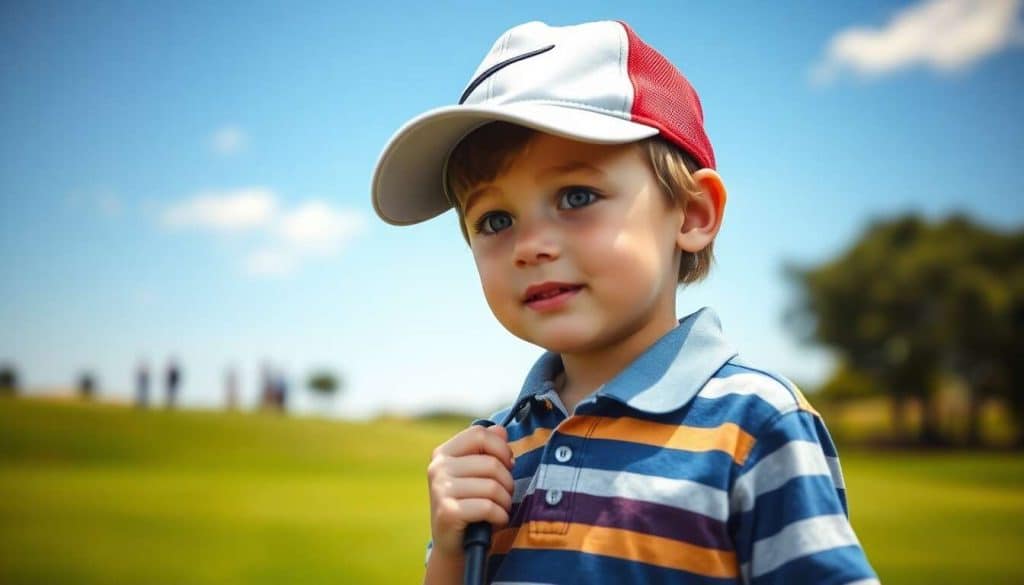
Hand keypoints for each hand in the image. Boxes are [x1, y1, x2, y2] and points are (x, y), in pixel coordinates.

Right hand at [426, 424, 514, 560]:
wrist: (453, 544)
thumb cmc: (470, 504)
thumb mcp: (477, 474)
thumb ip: (488, 449)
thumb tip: (501, 430)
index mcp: (443, 453)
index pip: (479, 434)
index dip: (501, 448)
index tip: (507, 464)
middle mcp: (438, 468)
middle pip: (491, 463)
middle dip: (507, 482)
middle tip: (504, 494)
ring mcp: (440, 490)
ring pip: (493, 486)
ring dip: (505, 502)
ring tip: (499, 508)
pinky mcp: (448, 512)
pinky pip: (488, 507)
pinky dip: (500, 516)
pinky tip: (495, 520)